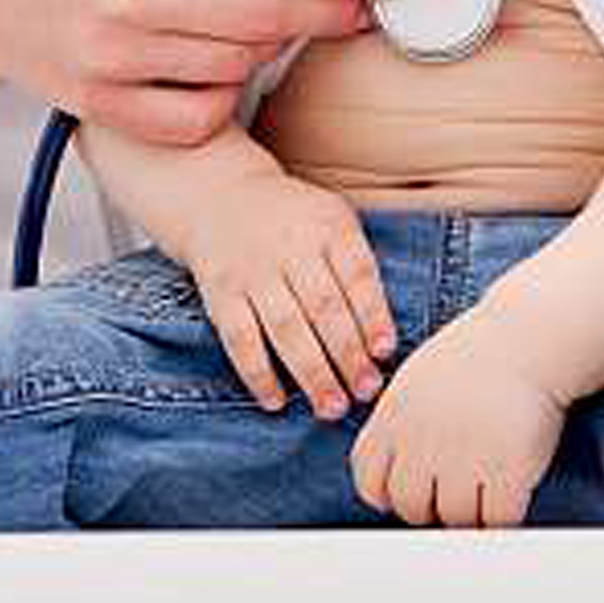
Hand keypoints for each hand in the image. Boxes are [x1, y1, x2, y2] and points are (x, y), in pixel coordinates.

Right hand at [0, 0, 406, 146]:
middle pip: (269, 12)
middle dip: (330, 10)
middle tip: (360, 6)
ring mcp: (117, 53)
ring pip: (239, 65)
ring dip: (268, 48)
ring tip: (262, 26)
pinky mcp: (103, 103)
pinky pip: (197, 116)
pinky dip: (222, 97)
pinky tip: (215, 72)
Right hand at [174, 169, 394, 418]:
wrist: (218, 194)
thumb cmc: (293, 221)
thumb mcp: (331, 221)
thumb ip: (357, 270)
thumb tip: (381, 344)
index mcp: (328, 225)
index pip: (357, 274)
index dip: (373, 316)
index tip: (385, 353)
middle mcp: (290, 246)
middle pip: (324, 308)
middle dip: (348, 356)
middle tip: (365, 393)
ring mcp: (252, 269)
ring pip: (285, 327)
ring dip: (311, 373)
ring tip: (332, 408)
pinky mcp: (220, 291)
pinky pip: (240, 337)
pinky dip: (257, 373)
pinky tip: (276, 401)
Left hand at [351, 307, 568, 528]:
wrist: (528, 340)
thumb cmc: (478, 358)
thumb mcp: (416, 381)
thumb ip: (399, 425)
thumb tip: (394, 474)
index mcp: (393, 417)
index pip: (370, 481)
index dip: (389, 496)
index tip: (412, 492)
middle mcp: (421, 440)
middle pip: (411, 507)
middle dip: (433, 507)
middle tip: (456, 492)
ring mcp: (463, 458)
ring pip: (455, 518)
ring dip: (470, 513)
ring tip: (486, 487)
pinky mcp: (506, 471)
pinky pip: (497, 519)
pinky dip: (504, 516)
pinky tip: (511, 493)